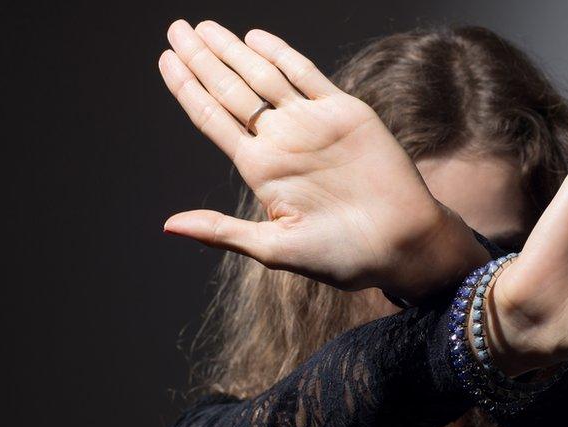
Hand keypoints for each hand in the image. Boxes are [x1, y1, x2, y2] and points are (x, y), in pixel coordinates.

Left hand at [158, 20, 486, 299]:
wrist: (402, 244)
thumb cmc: (342, 256)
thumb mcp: (275, 249)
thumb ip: (223, 231)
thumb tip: (168, 225)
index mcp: (260, 169)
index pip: (212, 118)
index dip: (187, 88)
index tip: (165, 60)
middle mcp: (281, 141)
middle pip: (231, 90)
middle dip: (201, 58)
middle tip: (176, 29)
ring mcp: (311, 124)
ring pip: (263, 76)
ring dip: (233, 50)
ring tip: (204, 28)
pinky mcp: (345, 113)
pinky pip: (308, 75)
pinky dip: (282, 55)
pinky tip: (256, 38)